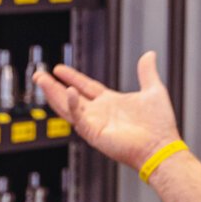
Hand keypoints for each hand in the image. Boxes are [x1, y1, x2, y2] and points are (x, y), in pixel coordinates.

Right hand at [34, 52, 180, 172]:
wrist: (161, 146)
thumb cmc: (160, 125)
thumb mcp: (153, 90)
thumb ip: (147, 72)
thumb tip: (149, 55)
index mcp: (110, 103)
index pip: (85, 87)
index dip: (72, 77)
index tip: (59, 68)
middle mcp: (99, 113)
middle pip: (69, 97)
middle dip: (53, 87)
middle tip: (39, 76)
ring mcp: (95, 123)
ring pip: (67, 107)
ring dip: (53, 94)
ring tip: (41, 81)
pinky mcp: (94, 133)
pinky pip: (79, 118)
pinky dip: (72, 105)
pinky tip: (68, 91)